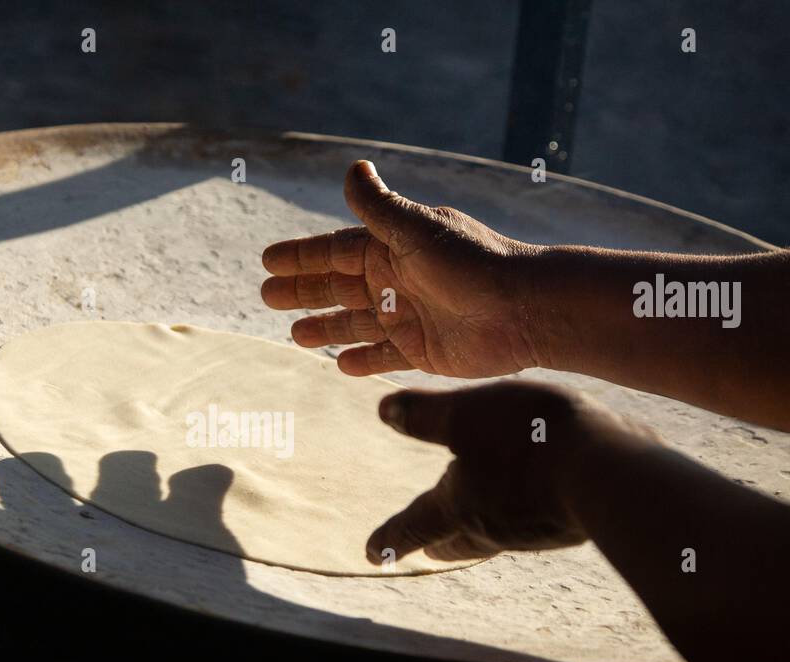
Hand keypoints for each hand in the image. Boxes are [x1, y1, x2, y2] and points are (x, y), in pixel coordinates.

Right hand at [261, 160, 541, 377]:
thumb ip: (379, 208)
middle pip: (338, 287)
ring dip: (326, 328)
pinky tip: (340, 364)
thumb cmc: (472, 264)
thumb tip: (352, 169)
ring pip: (355, 323)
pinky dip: (362, 359)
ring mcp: (409, 317)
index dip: (300, 256)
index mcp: (392, 248)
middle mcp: (397, 280)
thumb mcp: (416, 230)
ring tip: (295, 336)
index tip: (266, 260)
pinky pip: (384, 356)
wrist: (523, 310)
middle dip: (303, 291)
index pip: (333, 251)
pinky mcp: (424, 351)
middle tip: (266, 296)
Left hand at [365, 382, 658, 562]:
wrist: (610, 470)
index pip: (412, 526)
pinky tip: (539, 500)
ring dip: (482, 532)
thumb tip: (385, 411)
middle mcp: (493, 527)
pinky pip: (537, 521)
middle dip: (440, 544)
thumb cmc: (528, 438)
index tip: (370, 552)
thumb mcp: (466, 414)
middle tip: (428, 550)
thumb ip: (425, 415)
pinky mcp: (571, 523)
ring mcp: (535, 531)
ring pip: (498, 536)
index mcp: (457, 505)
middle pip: (457, 542)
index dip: (390, 538)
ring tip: (479, 526)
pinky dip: (526, 514)